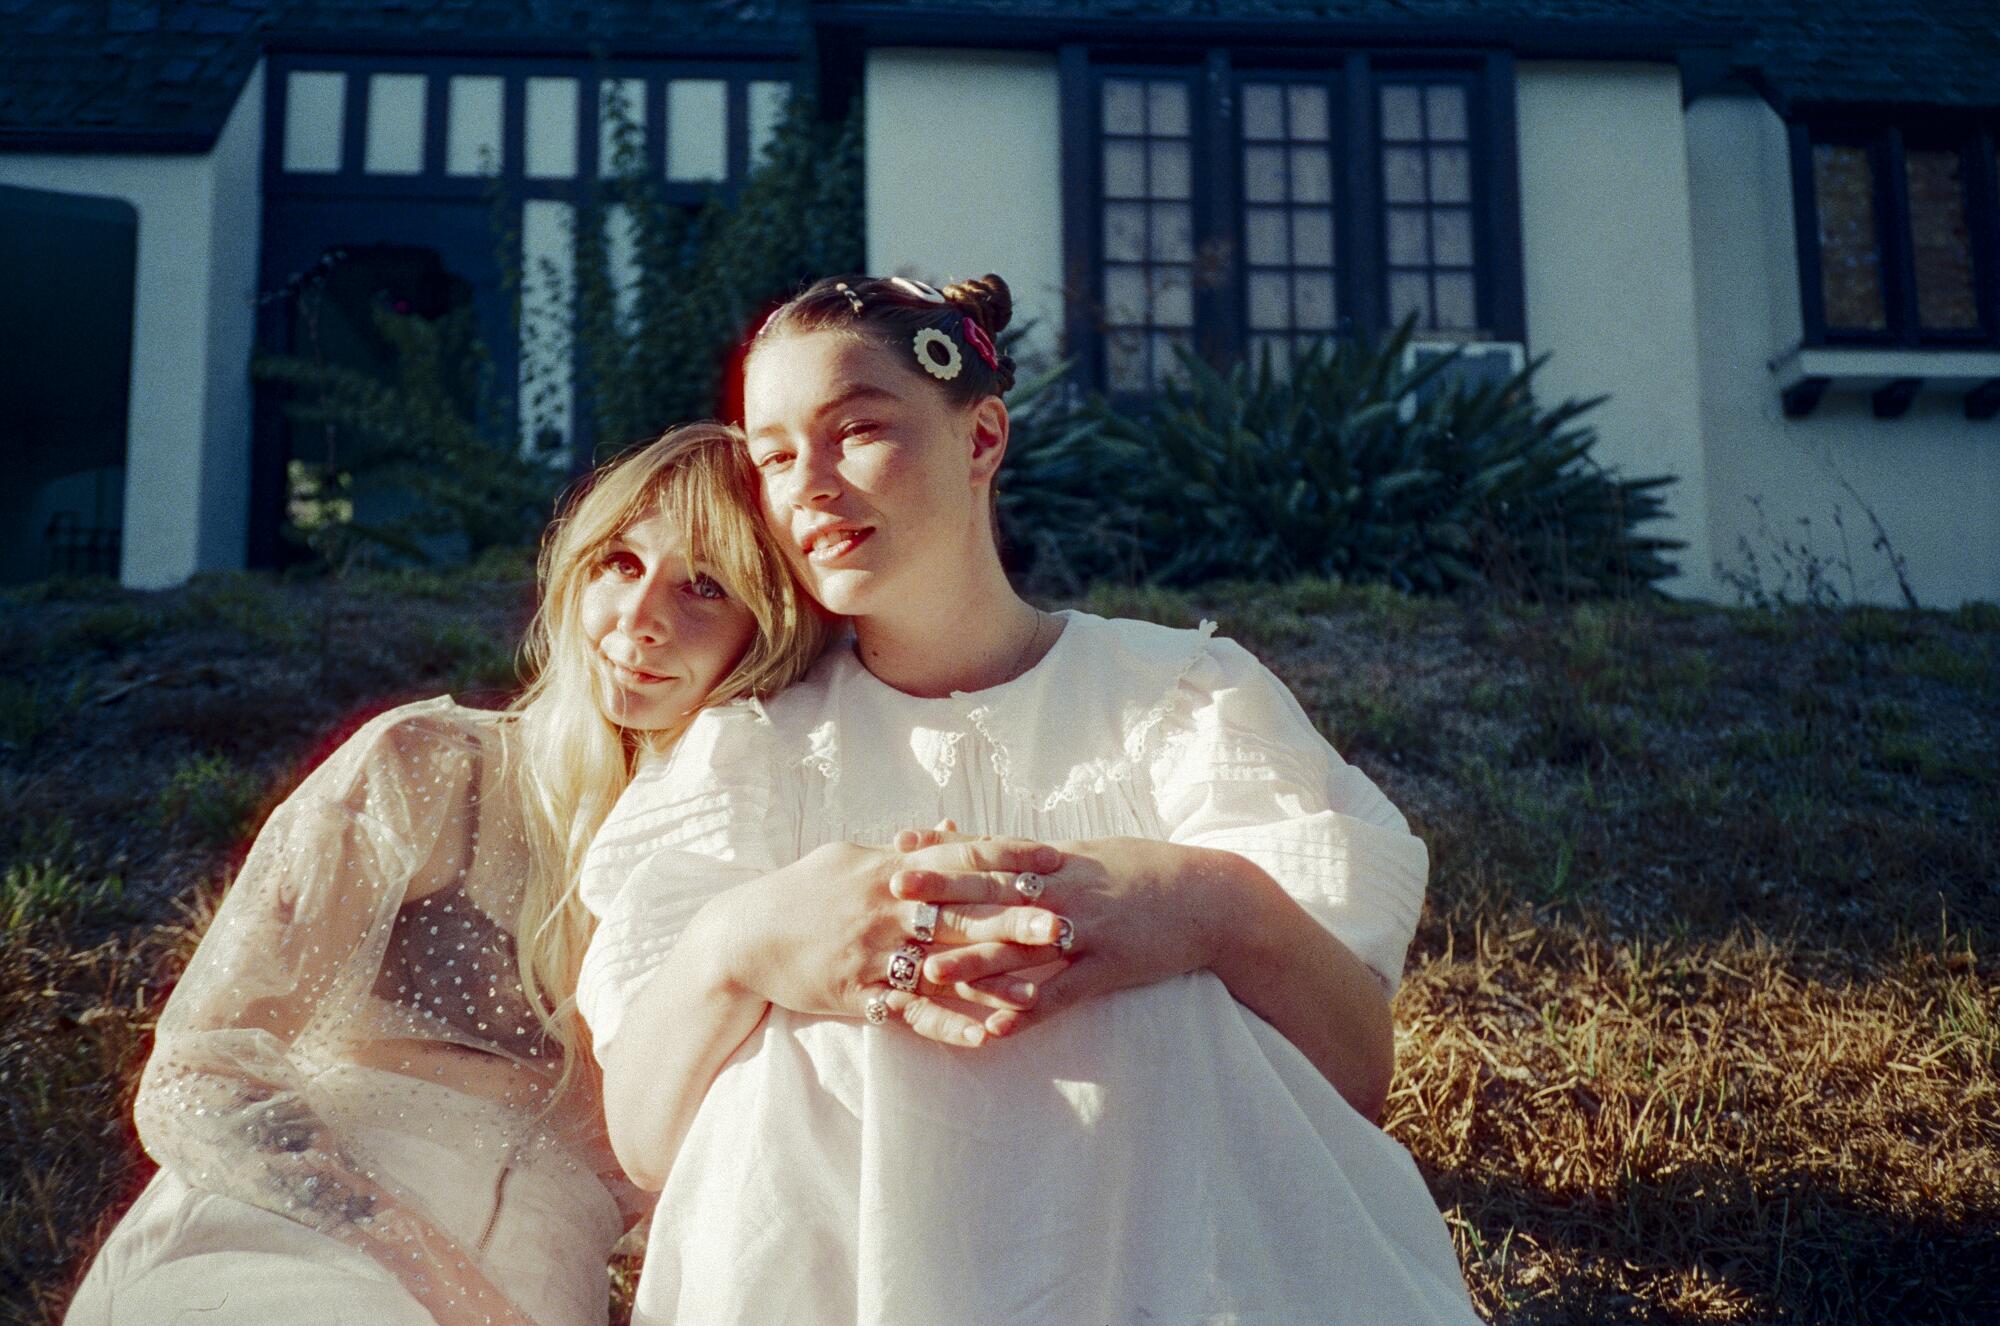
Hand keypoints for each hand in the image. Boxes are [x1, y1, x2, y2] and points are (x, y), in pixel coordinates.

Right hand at [716, 834, 1066, 1047]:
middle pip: (961, 912)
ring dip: (990, 980)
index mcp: (889, 868)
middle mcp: (885, 908)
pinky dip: (947, 1025)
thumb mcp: (853, 858)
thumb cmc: (804, 891)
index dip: (1008, 857)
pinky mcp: (855, 993)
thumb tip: (954, 829)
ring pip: (940, 967)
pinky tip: (985, 1037)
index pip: (959, 857)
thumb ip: (910, 849)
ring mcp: (871, 953)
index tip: (1053, 858)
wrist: (742, 935)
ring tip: (1037, 991)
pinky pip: (908, 1012)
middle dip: (1015, 919)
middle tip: (1064, 924)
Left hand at [899, 834, 1226, 1027]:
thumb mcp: (1081, 853)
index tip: (899, 853)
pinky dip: (1029, 1010)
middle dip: (944, 894)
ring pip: (1023, 947)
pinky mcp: (1109, 968)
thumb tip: (968, 838)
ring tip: (930, 973)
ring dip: (975, 960)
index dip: (945, 856)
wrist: (1209, 898)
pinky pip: (1064, 993)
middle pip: (996, 892)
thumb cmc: (1138, 872)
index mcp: (1057, 862)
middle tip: (895, 895)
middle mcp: (1066, 891)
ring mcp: (1088, 931)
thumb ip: (1023, 854)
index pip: (991, 855)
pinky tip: (996, 1028)